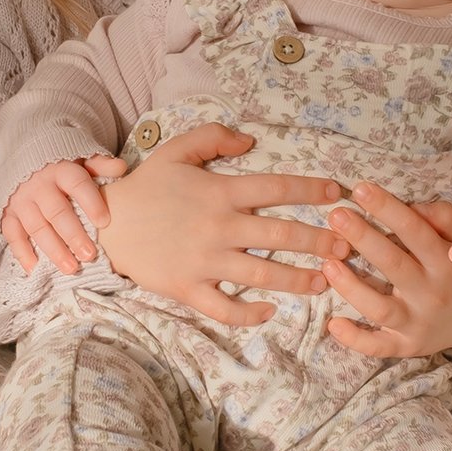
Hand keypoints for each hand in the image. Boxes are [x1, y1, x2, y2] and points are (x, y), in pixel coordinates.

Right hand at [1, 154, 125, 274]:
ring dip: (53, 249)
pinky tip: (37, 269)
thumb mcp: (81, 160)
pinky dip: (23, 253)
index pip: (77, 184)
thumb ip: (99, 165)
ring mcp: (21, 201)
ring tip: (71, 268)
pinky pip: (13, 235)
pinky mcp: (8, 215)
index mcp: (61, 170)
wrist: (24, 162)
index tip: (105, 222)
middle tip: (89, 255)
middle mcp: (39, 185)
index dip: (91, 202)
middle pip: (56, 211)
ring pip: (36, 227)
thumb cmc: (62, 168)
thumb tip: (121, 167)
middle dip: (73, 235)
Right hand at [98, 123, 346, 325]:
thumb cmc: (145, 188)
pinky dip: (250, 313)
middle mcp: (218, 227)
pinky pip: (225, 308)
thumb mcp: (175, 151)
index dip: (311, 190)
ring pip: (263, 275)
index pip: (276, 188)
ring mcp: (204, 261)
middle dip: (319, 242)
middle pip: (281, 236)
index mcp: (219, 191)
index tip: (337, 195)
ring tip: (326, 282)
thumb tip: (250, 140)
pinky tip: (270, 311)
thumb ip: (213, 137)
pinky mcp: (188, 288)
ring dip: (299, 280)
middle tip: (347, 247)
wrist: (104, 225)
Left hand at [321, 182, 451, 356]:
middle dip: (363, 238)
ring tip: (327, 264)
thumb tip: (412, 205)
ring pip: (380, 308)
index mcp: (445, 262)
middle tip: (335, 216)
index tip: (360, 189)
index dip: (388, 209)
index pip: (414, 231)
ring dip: (351, 287)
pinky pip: (378, 346)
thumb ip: (444, 218)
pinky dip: (355, 339)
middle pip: (393, 264)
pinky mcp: (406, 345)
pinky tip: (332, 323)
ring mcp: (417, 322)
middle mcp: (430, 292)